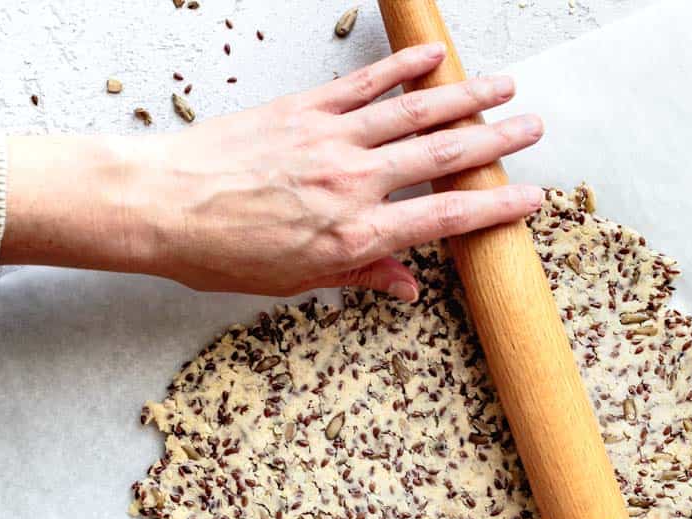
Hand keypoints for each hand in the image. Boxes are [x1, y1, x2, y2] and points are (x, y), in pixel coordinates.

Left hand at [0, 43, 543, 298]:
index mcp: (354, 235)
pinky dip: (402, 70)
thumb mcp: (294, 282)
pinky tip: (433, 58)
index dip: (494, 209)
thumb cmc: (219, 252)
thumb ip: (359, 275)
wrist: (157, 204)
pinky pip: (364, 85)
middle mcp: (352, 183)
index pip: (444, 219)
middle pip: (442, 158)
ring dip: (464, 98)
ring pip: (413, 114)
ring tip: (504, 85)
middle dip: (495, 142)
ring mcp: (330, 140)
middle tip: (533, 127)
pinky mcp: (304, 109)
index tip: (531, 199)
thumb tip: (408, 286)